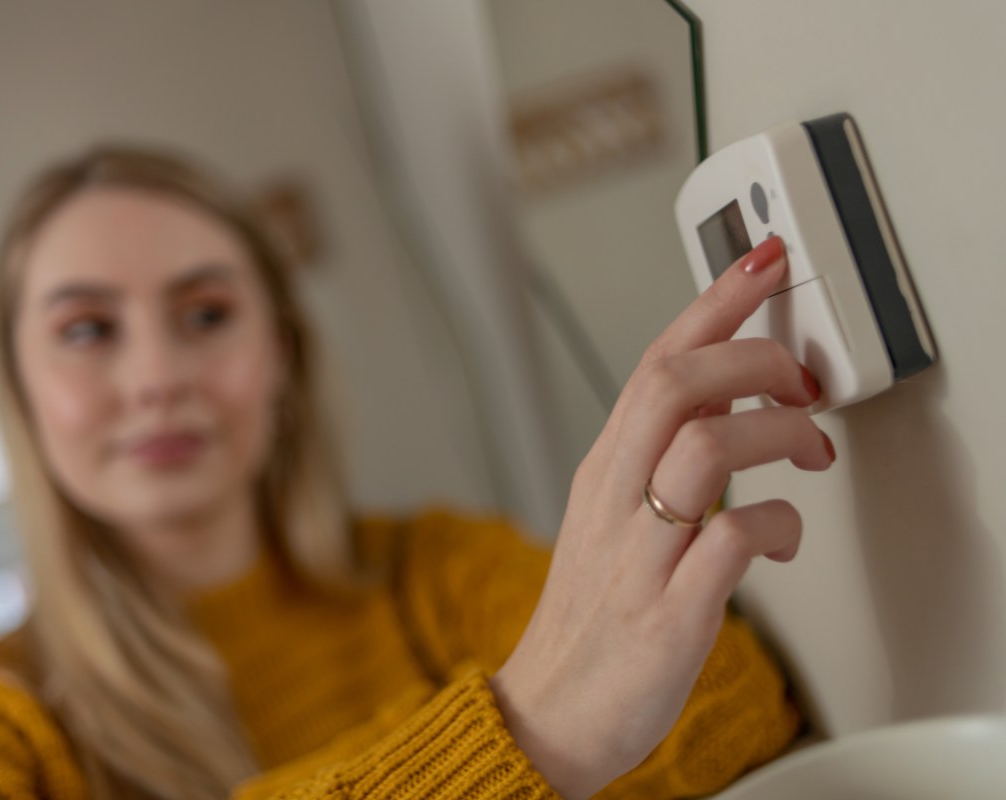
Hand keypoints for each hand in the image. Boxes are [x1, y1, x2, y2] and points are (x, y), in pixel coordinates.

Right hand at [489, 236, 833, 799]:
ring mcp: (638, 554)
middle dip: (753, 357)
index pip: (654, 361)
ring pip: (703, 448)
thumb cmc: (590, 615)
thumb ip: (661, 459)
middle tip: (800, 377)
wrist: (550, 709)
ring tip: (807, 451)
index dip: (713, 302)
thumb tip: (727, 403)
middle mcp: (614, 499)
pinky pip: (732, 543)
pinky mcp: (667, 613)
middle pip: (673, 384)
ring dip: (776, 433)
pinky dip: (777, 525)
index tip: (760, 260)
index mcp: (602, 470)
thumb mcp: (612, 518)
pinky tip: (782, 536)